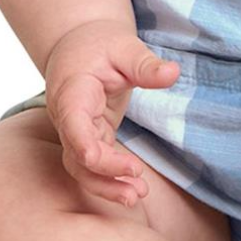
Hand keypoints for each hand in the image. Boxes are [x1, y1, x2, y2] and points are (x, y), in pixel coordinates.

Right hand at [43, 19, 180, 209]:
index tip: (104, 161)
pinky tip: (135, 191)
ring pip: (82, 167)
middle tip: (138, 185)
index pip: (72, 123)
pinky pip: (95, 166)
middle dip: (104, 173)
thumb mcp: (125, 46)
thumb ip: (145, 64)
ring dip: (106, 185)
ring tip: (137, 196)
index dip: (84, 145)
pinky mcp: (90, 138)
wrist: (80, 45)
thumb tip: (173, 73)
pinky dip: (111, 179)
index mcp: (72, 91)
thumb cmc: (100, 44)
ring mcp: (77, 131)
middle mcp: (68, 117)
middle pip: (77, 154)